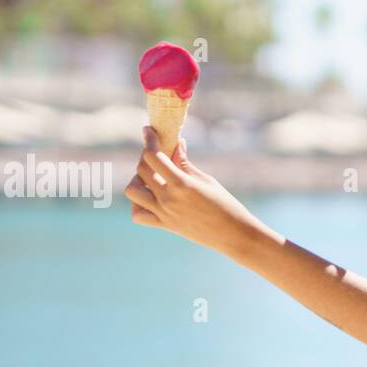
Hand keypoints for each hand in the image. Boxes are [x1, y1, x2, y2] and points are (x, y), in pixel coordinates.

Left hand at [126, 126, 266, 256]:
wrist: (233, 235)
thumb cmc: (226, 205)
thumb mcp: (206, 180)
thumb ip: (185, 163)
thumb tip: (176, 144)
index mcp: (181, 184)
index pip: (153, 156)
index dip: (149, 140)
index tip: (148, 131)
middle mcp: (168, 199)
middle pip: (141, 170)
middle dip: (146, 156)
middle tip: (156, 153)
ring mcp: (164, 214)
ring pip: (133, 191)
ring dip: (137, 180)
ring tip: (151, 178)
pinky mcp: (165, 225)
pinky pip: (138, 215)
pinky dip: (138, 205)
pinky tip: (150, 198)